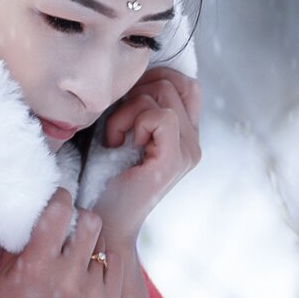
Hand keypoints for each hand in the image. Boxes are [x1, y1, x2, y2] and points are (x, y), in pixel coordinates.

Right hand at [0, 188, 122, 297]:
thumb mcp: (1, 278)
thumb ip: (16, 242)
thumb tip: (26, 206)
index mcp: (34, 268)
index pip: (59, 213)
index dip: (61, 198)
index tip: (60, 198)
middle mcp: (66, 279)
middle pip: (90, 222)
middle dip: (80, 218)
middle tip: (70, 226)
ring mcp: (91, 294)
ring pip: (103, 243)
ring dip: (90, 242)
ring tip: (75, 253)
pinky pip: (115, 264)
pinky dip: (103, 261)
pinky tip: (88, 269)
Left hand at [90, 66, 202, 253]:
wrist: (105, 223)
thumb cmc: (107, 180)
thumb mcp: (128, 133)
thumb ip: (142, 108)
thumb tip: (137, 74)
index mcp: (187, 136)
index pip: (186, 83)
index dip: (154, 79)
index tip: (127, 103)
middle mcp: (194, 143)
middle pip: (172, 82)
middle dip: (136, 93)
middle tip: (118, 123)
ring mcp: (188, 152)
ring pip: (162, 94)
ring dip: (127, 111)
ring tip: (115, 137)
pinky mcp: (175, 160)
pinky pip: (159, 115)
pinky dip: (130, 123)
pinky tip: (117, 144)